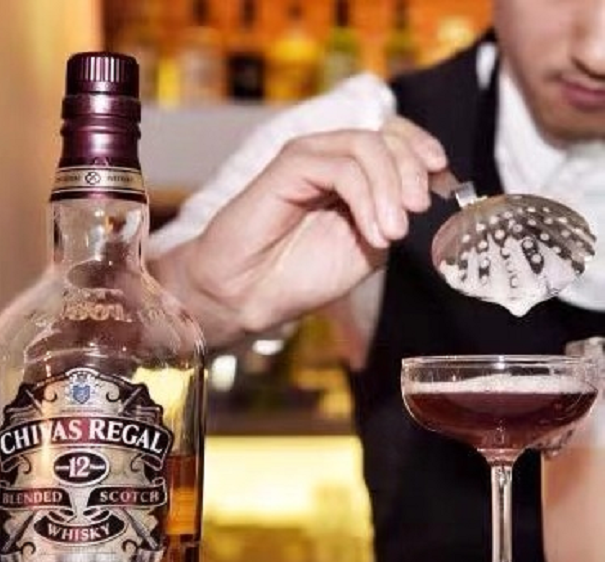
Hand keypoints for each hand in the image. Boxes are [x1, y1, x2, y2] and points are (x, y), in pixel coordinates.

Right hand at [154, 117, 448, 343]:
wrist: (248, 294)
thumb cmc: (299, 273)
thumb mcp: (366, 245)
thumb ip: (393, 214)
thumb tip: (427, 192)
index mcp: (349, 173)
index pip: (395, 136)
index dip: (424, 150)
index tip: (445, 182)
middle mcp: (329, 157)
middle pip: (388, 135)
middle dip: (414, 170)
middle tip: (418, 210)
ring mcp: (308, 158)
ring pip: (368, 146)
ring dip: (392, 189)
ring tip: (393, 233)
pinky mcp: (289, 165)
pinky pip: (343, 168)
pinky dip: (368, 199)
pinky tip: (374, 233)